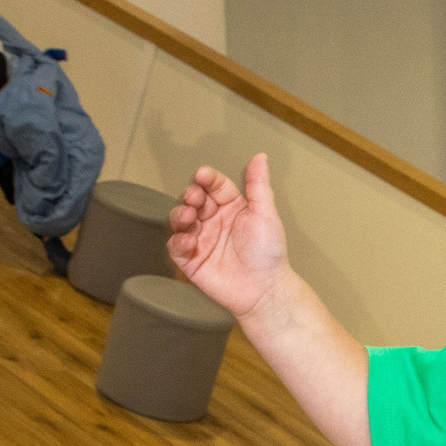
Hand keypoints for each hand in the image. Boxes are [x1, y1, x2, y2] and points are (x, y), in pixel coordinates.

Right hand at [171, 153, 291, 323]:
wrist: (264, 289)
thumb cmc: (269, 252)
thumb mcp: (265, 214)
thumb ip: (258, 185)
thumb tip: (260, 156)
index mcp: (232, 207)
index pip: (214, 186)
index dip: (207, 179)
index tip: (203, 175)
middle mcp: (214, 220)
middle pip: (194, 200)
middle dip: (191, 196)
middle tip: (195, 199)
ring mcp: (201, 239)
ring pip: (180, 220)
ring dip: (180, 214)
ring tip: (188, 217)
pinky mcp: (191, 260)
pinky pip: (176, 247)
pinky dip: (178, 241)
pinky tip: (189, 241)